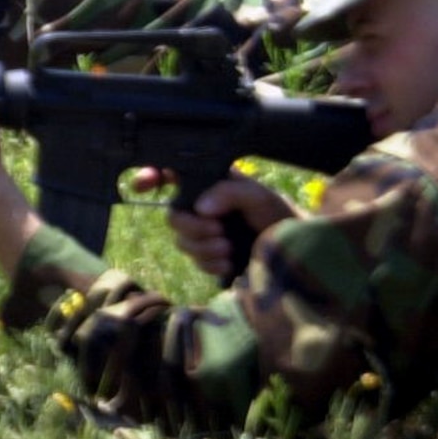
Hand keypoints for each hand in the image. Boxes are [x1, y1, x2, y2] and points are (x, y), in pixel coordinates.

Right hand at [161, 173, 294, 280]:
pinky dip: (210, 263)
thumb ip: (228, 192)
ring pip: (182, 241)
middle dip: (192, 227)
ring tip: (228, 248)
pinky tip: (229, 263)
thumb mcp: (257, 195)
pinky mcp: (210, 258)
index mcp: (210, 184)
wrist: (294, 250)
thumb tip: (200, 207)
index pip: (173, 175)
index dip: (152, 176)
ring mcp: (204, 233)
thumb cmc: (278, 214)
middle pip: (173, 215)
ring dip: (204, 248)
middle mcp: (202, 207)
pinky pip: (195, 262)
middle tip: (218, 231)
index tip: (143, 185)